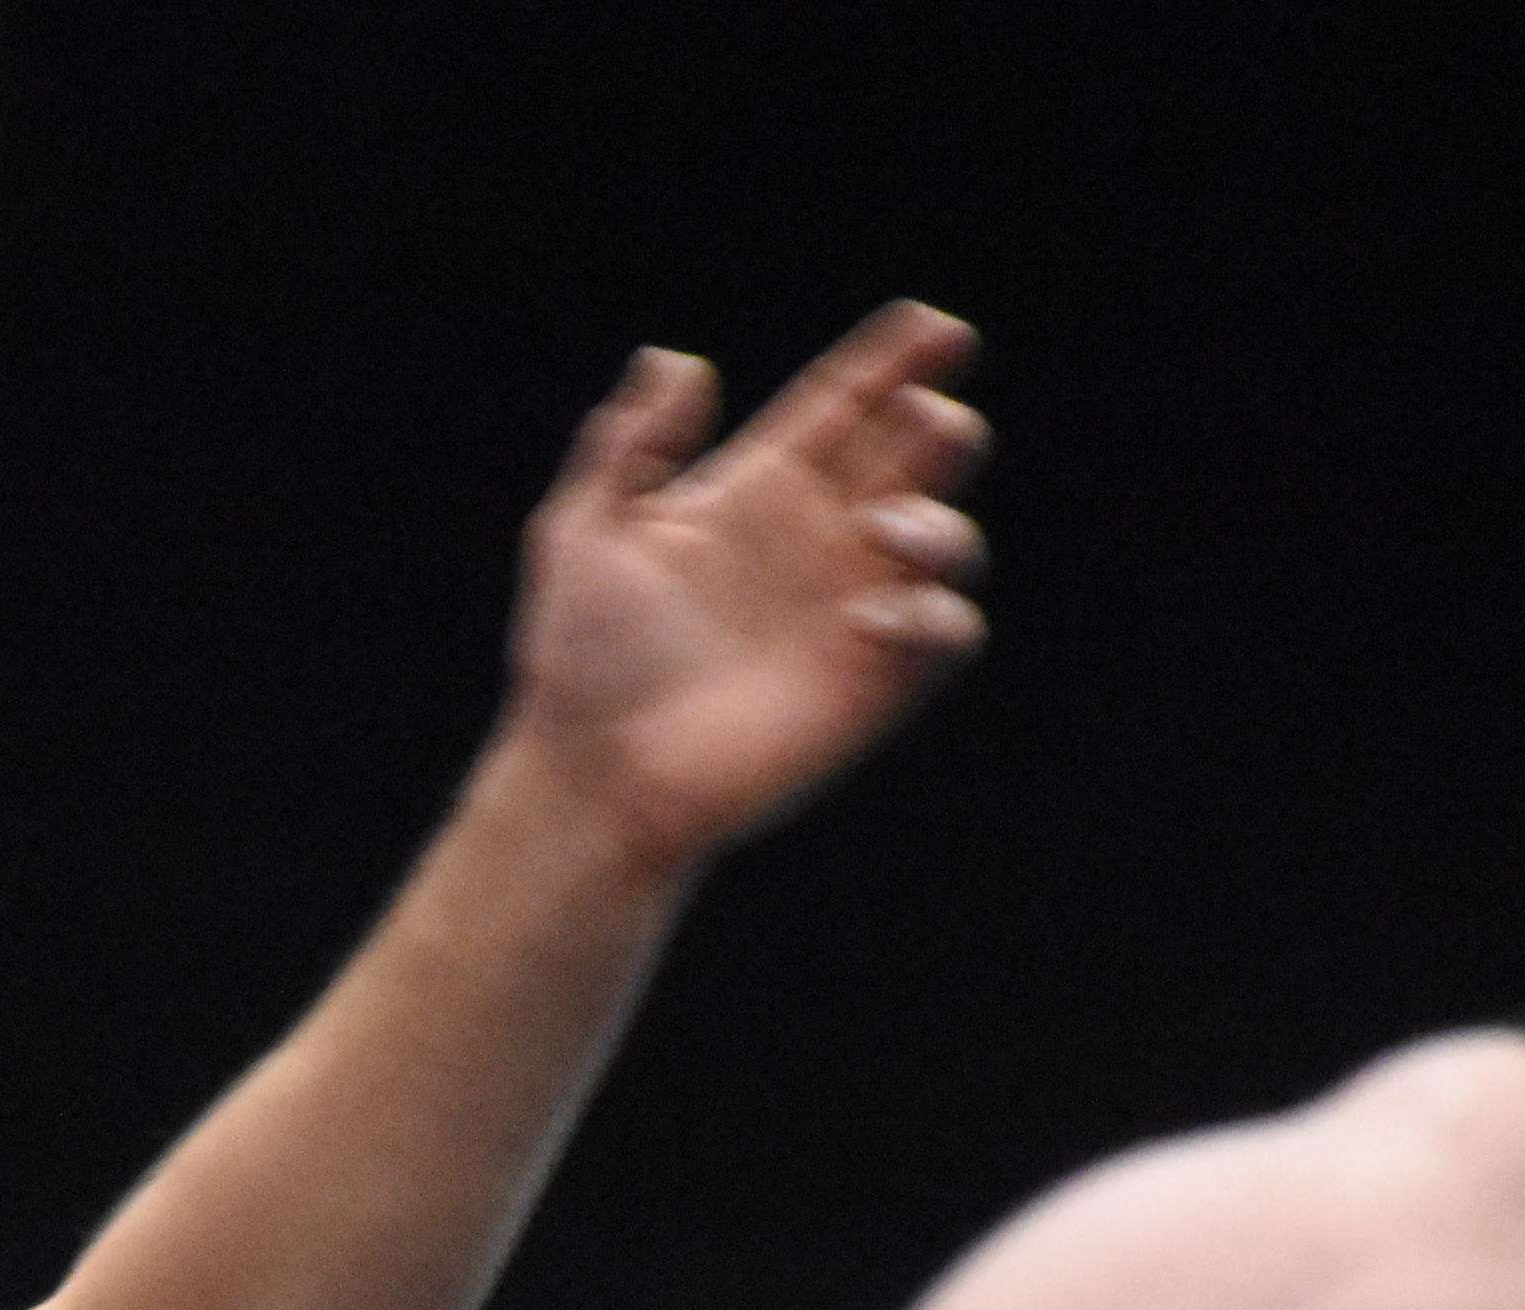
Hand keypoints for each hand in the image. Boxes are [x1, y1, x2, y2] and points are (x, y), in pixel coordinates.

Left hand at [500, 300, 989, 870]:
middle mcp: (816, 542)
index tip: (935, 324)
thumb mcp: (581, 532)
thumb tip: (677, 360)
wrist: (591, 771)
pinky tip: (872, 617)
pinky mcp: (874, 682)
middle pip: (910, 458)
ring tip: (885, 527)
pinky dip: (932, 614)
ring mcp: (851, 610)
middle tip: (930, 413)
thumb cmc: (579, 657)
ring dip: (938, 520)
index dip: (892, 363)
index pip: (842, 410)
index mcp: (755, 494)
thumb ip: (629, 444)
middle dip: (938, 424)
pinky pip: (944, 632)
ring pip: (945, 539)